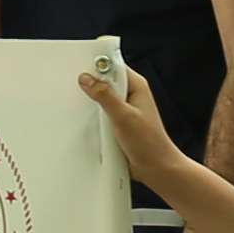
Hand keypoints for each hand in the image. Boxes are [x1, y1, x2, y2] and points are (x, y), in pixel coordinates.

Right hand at [78, 59, 178, 188]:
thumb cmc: (149, 143)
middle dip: (91, 84)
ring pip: (102, 97)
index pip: (114, 65)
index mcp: (136, 86)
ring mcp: (123, 109)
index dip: (97, 64)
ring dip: (92, 102)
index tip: (81, 67)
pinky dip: (93, 116)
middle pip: (105, 80)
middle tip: (78, 88)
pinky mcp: (118, 122)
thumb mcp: (124, 117)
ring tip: (83, 106)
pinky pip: (101, 113)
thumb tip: (88, 80)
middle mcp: (130, 95)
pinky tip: (88, 121)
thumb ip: (105, 96)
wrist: (155, 168)